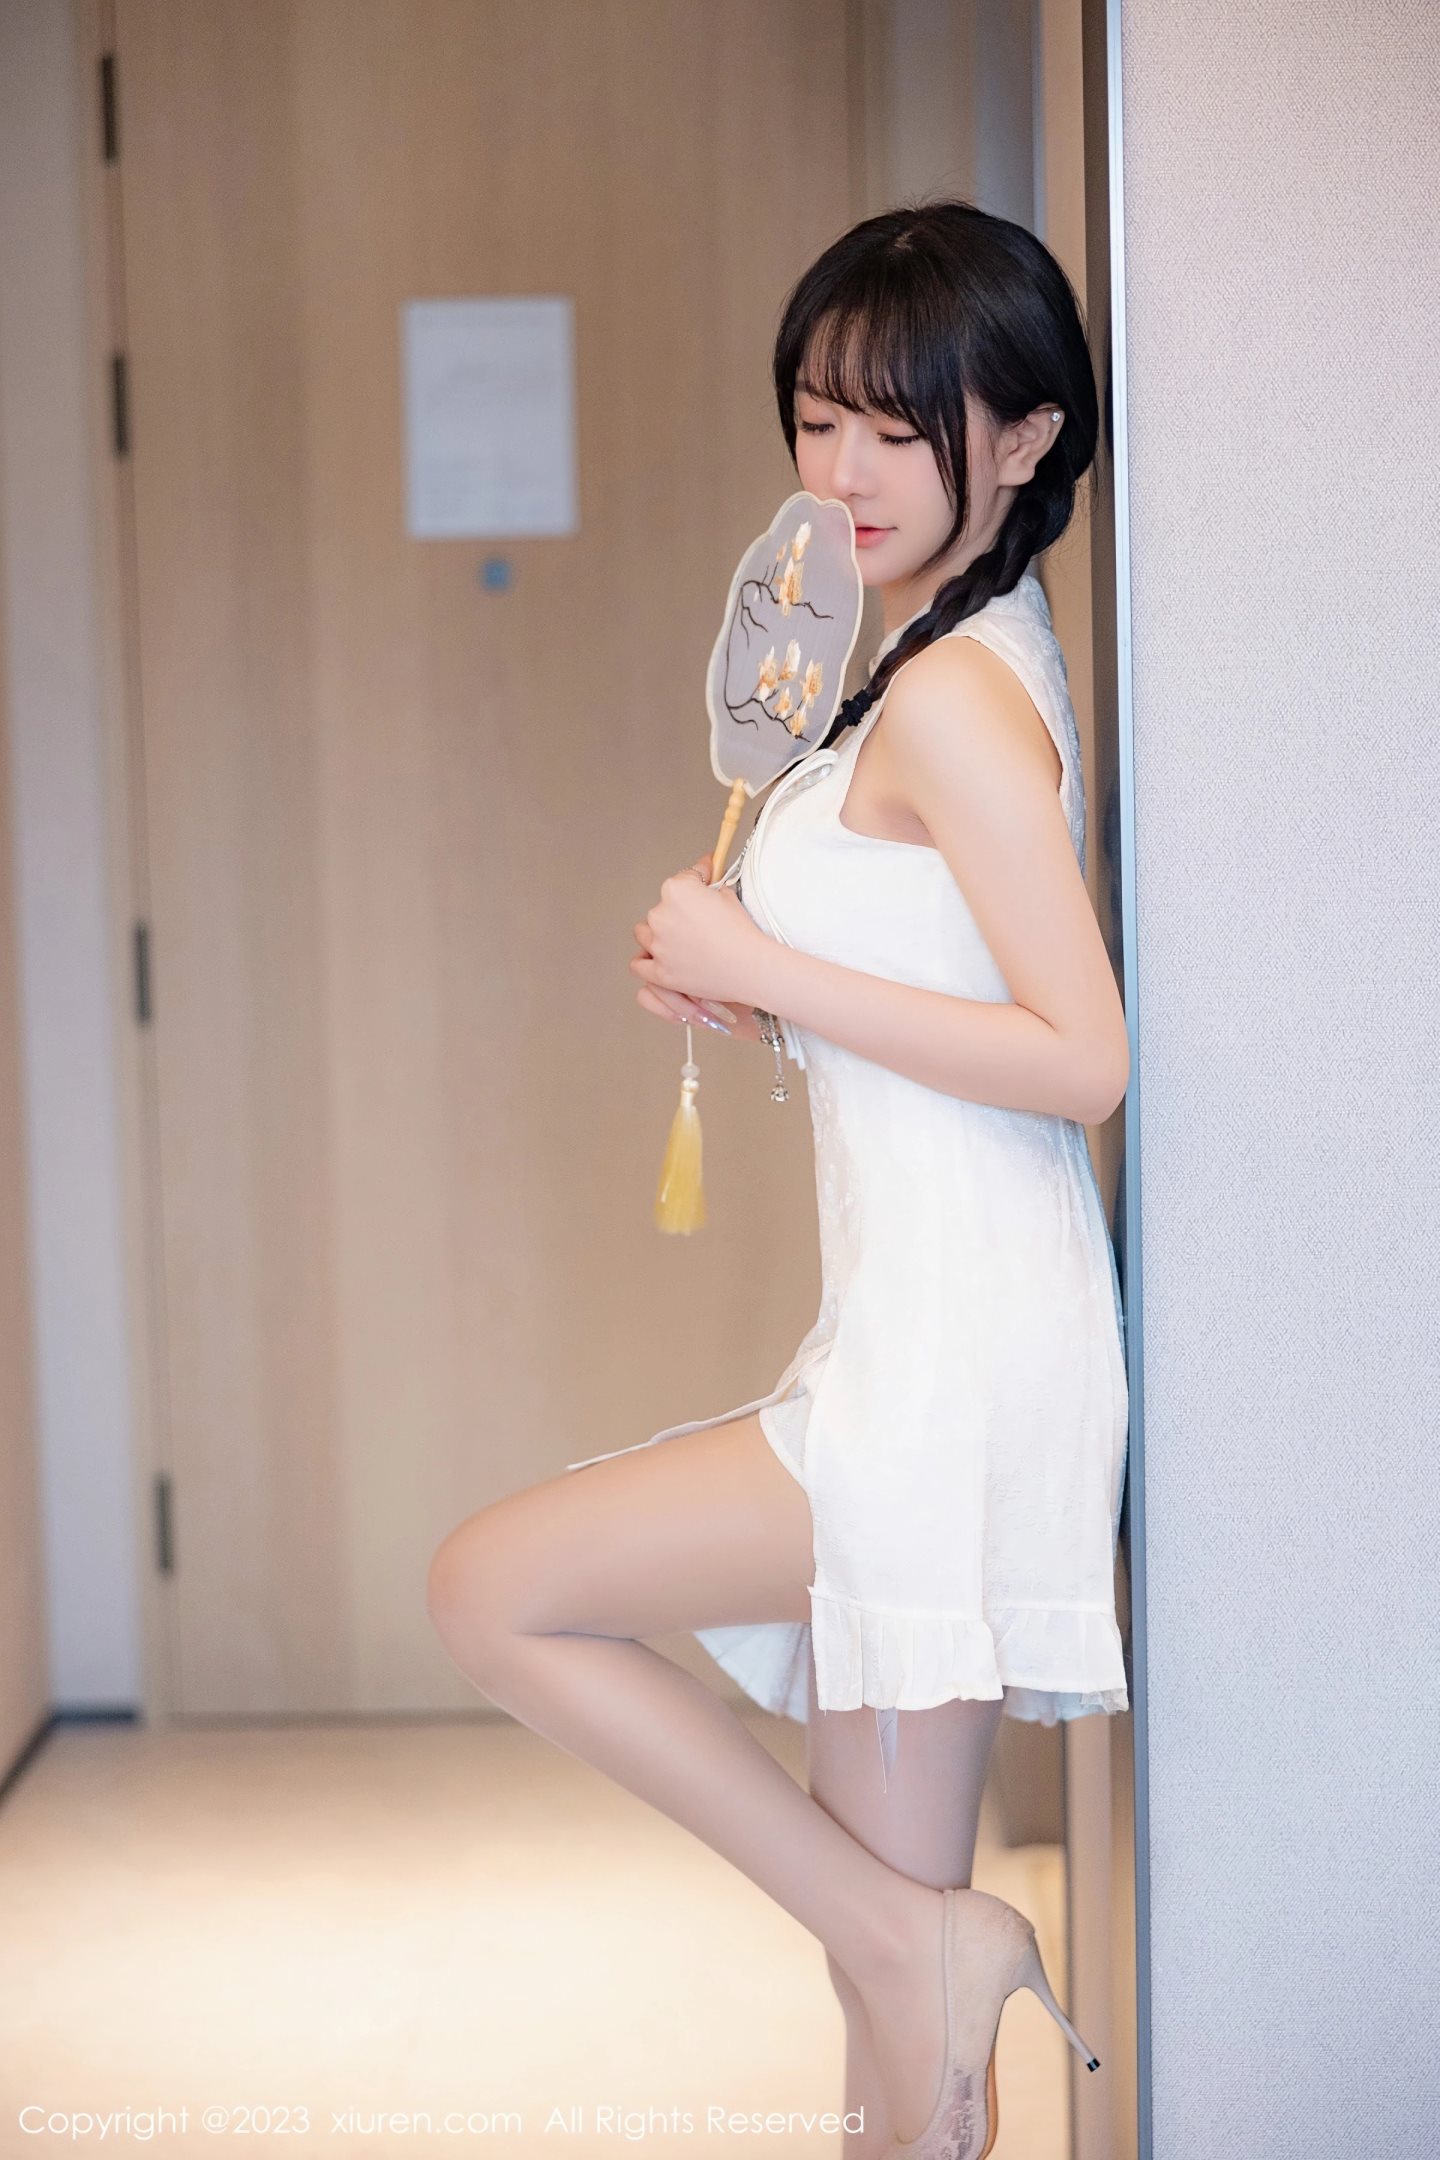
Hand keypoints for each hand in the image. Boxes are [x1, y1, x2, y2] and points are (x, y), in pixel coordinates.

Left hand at [630, 852, 765, 1028]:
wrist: (749, 966)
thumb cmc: (741, 933)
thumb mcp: (728, 895)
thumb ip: (709, 885)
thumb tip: (705, 878)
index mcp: (676, 890)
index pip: (683, 879)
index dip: (697, 882)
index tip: (702, 884)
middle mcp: (660, 915)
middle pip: (662, 907)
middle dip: (677, 912)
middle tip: (698, 920)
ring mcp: (657, 944)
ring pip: (645, 932)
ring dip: (657, 933)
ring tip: (679, 940)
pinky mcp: (659, 971)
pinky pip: (640, 964)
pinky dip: (646, 960)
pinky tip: (658, 958)